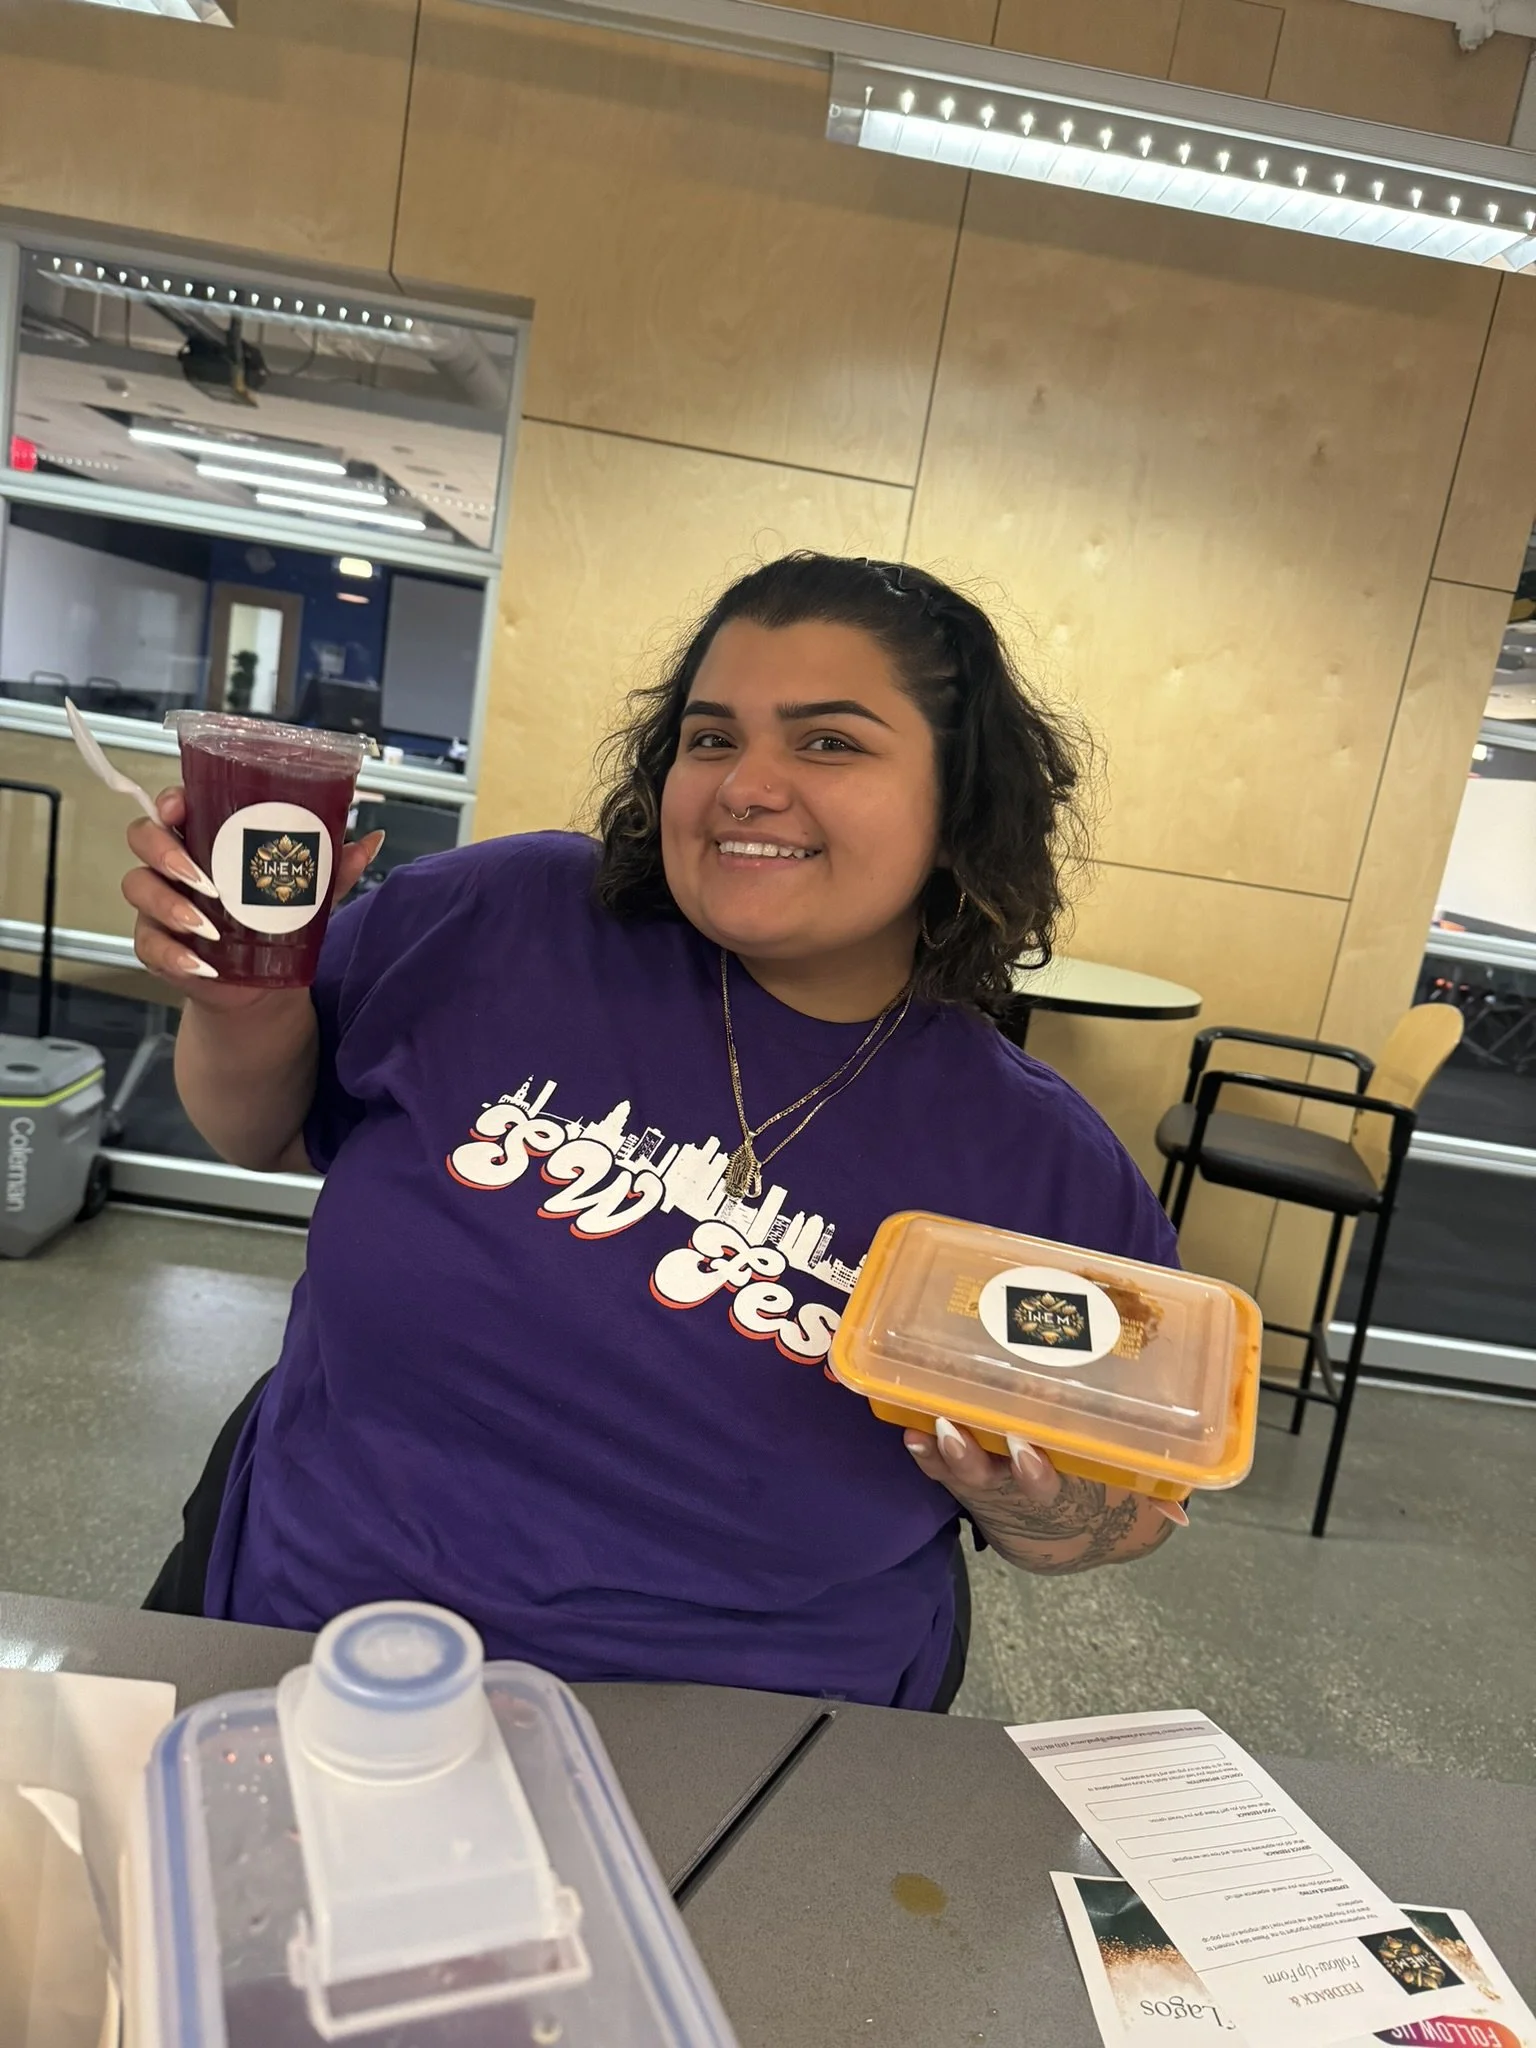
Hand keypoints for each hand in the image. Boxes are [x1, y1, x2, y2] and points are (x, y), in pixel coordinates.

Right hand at [122, 786, 383, 1005]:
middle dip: (163, 850)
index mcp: (204, 839)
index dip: (168, 801)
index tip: (179, 806)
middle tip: (198, 873)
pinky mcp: (157, 946)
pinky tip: (198, 963)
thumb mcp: (307, 893)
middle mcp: (174, 866)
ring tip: (203, 922)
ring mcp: (159, 905)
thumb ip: (332, 868)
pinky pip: (149, 944)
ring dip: (168, 904)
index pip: (172, 806)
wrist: (264, 981)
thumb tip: (371, 841)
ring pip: (138, 887)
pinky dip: (173, 954)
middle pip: (143, 838)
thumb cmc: (275, 921)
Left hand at [905, 1418, 1186, 1576]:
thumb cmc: (1092, 1489)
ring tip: (931, 1425)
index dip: (1032, 1472)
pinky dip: (922, 1450)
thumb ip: (1149, 1496)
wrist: (1052, 1534)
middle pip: (990, 1478)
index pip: (1044, 1487)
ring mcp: (982, 1482)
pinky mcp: (959, 1471)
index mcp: (1056, 1494)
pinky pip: (936, 1464)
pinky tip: (908, 1428)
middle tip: (958, 1429)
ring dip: (944, 1449)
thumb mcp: (1120, 1494)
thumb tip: (1181, 1511)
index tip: (1025, 1449)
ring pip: (959, 1469)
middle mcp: (1011, 1491)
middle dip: (976, 1458)